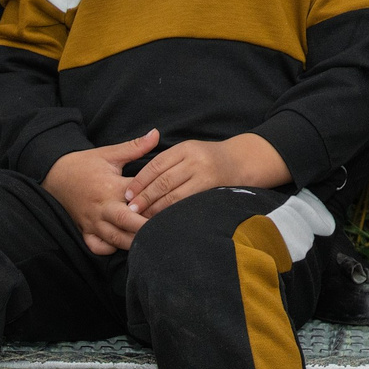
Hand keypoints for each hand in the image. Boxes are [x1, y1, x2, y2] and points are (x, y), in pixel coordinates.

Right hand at [41, 132, 158, 254]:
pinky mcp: (84, 231)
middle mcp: (102, 207)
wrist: (55, 174)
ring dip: (134, 242)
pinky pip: (98, 247)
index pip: (138, 196)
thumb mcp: (109, 153)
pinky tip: (124, 245)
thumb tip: (156, 133)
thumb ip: (135, 147)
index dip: (156, 200)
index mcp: (111, 186)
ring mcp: (92, 222)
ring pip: (115, 239)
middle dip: (146, 228)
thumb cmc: (85, 164)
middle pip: (127, 222)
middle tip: (167, 229)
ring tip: (153, 241)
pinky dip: (111, 249)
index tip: (173, 203)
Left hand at [126, 132, 289, 219]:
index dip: (139, 182)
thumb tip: (138, 183)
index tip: (127, 195)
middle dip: (145, 197)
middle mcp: (194, 160)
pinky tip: (163, 220)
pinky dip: (173, 213)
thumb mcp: (189, 151)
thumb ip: (167, 162)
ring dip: (156, 209)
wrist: (241, 162)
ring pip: (174, 195)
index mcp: (185, 148)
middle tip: (130, 210)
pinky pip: (188, 204)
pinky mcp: (212, 191)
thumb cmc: (208, 159)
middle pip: (163, 181)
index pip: (155, 166)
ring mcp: (205, 175)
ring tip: (143, 218)